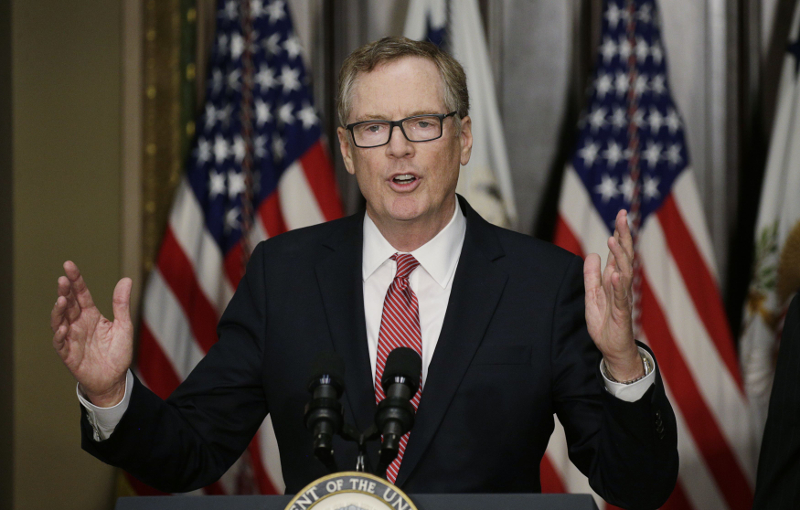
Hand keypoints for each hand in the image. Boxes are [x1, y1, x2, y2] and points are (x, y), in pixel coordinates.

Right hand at [50, 261, 132, 406]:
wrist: (114, 379)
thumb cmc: (118, 352)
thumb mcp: (124, 326)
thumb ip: (121, 304)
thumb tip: (126, 279)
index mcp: (91, 315)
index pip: (81, 294)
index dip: (75, 280)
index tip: (69, 265)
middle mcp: (79, 324)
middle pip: (68, 304)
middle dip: (64, 291)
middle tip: (63, 279)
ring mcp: (72, 338)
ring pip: (59, 321)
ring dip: (59, 311)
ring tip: (61, 300)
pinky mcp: (68, 354)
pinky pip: (60, 343)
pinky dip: (60, 335)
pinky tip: (64, 327)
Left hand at [583, 210, 642, 380]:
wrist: (612, 349)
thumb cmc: (605, 322)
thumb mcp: (592, 295)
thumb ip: (591, 276)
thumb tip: (592, 254)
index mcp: (614, 279)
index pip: (619, 252)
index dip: (620, 234)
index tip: (621, 214)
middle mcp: (621, 285)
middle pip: (625, 256)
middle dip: (624, 236)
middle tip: (623, 216)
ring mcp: (623, 298)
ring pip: (625, 273)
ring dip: (620, 256)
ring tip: (613, 240)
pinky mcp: (621, 313)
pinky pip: (621, 296)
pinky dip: (618, 285)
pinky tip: (616, 274)